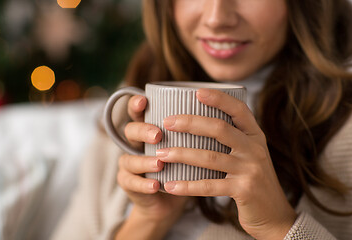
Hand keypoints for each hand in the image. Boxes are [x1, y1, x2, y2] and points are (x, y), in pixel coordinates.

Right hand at [116, 95, 188, 238]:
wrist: (170, 201)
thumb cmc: (184, 167)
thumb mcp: (190, 147)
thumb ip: (198, 132)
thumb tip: (222, 112)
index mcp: (149, 129)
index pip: (138, 112)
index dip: (136, 104)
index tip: (145, 100)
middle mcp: (136, 143)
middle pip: (130, 130)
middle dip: (143, 131)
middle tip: (158, 135)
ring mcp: (130, 164)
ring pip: (129, 158)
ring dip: (144, 160)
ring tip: (159, 163)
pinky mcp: (129, 183)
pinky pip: (131, 182)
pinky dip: (144, 184)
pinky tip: (155, 185)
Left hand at [156, 89, 296, 239]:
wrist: (274, 214)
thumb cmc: (252, 179)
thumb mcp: (248, 154)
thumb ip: (232, 138)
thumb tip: (197, 121)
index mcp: (255, 135)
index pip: (239, 109)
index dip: (219, 98)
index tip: (197, 92)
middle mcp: (255, 149)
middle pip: (220, 128)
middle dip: (190, 123)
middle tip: (167, 123)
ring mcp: (251, 169)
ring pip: (210, 157)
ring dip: (182, 154)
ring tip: (160, 154)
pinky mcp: (244, 190)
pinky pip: (209, 186)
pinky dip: (187, 186)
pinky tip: (170, 185)